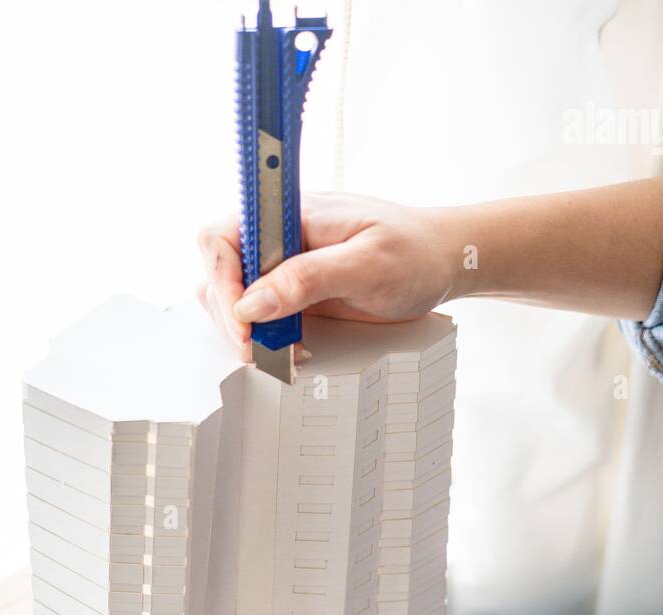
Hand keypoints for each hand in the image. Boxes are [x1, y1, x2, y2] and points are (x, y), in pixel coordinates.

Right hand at [197, 193, 458, 358]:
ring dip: (246, 332)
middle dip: (232, 318)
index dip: (223, 283)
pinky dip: (266, 339)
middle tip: (260, 351)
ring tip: (280, 352)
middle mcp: (278, 238)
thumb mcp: (366, 264)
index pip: (222, 238)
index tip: (244, 323)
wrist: (443, 261)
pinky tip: (291, 349)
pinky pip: (261, 317)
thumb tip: (253, 304)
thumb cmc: (414, 252)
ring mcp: (284, 266)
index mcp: (288, 214)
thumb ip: (308, 279)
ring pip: (234, 299)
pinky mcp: (295, 292)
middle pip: (219, 274)